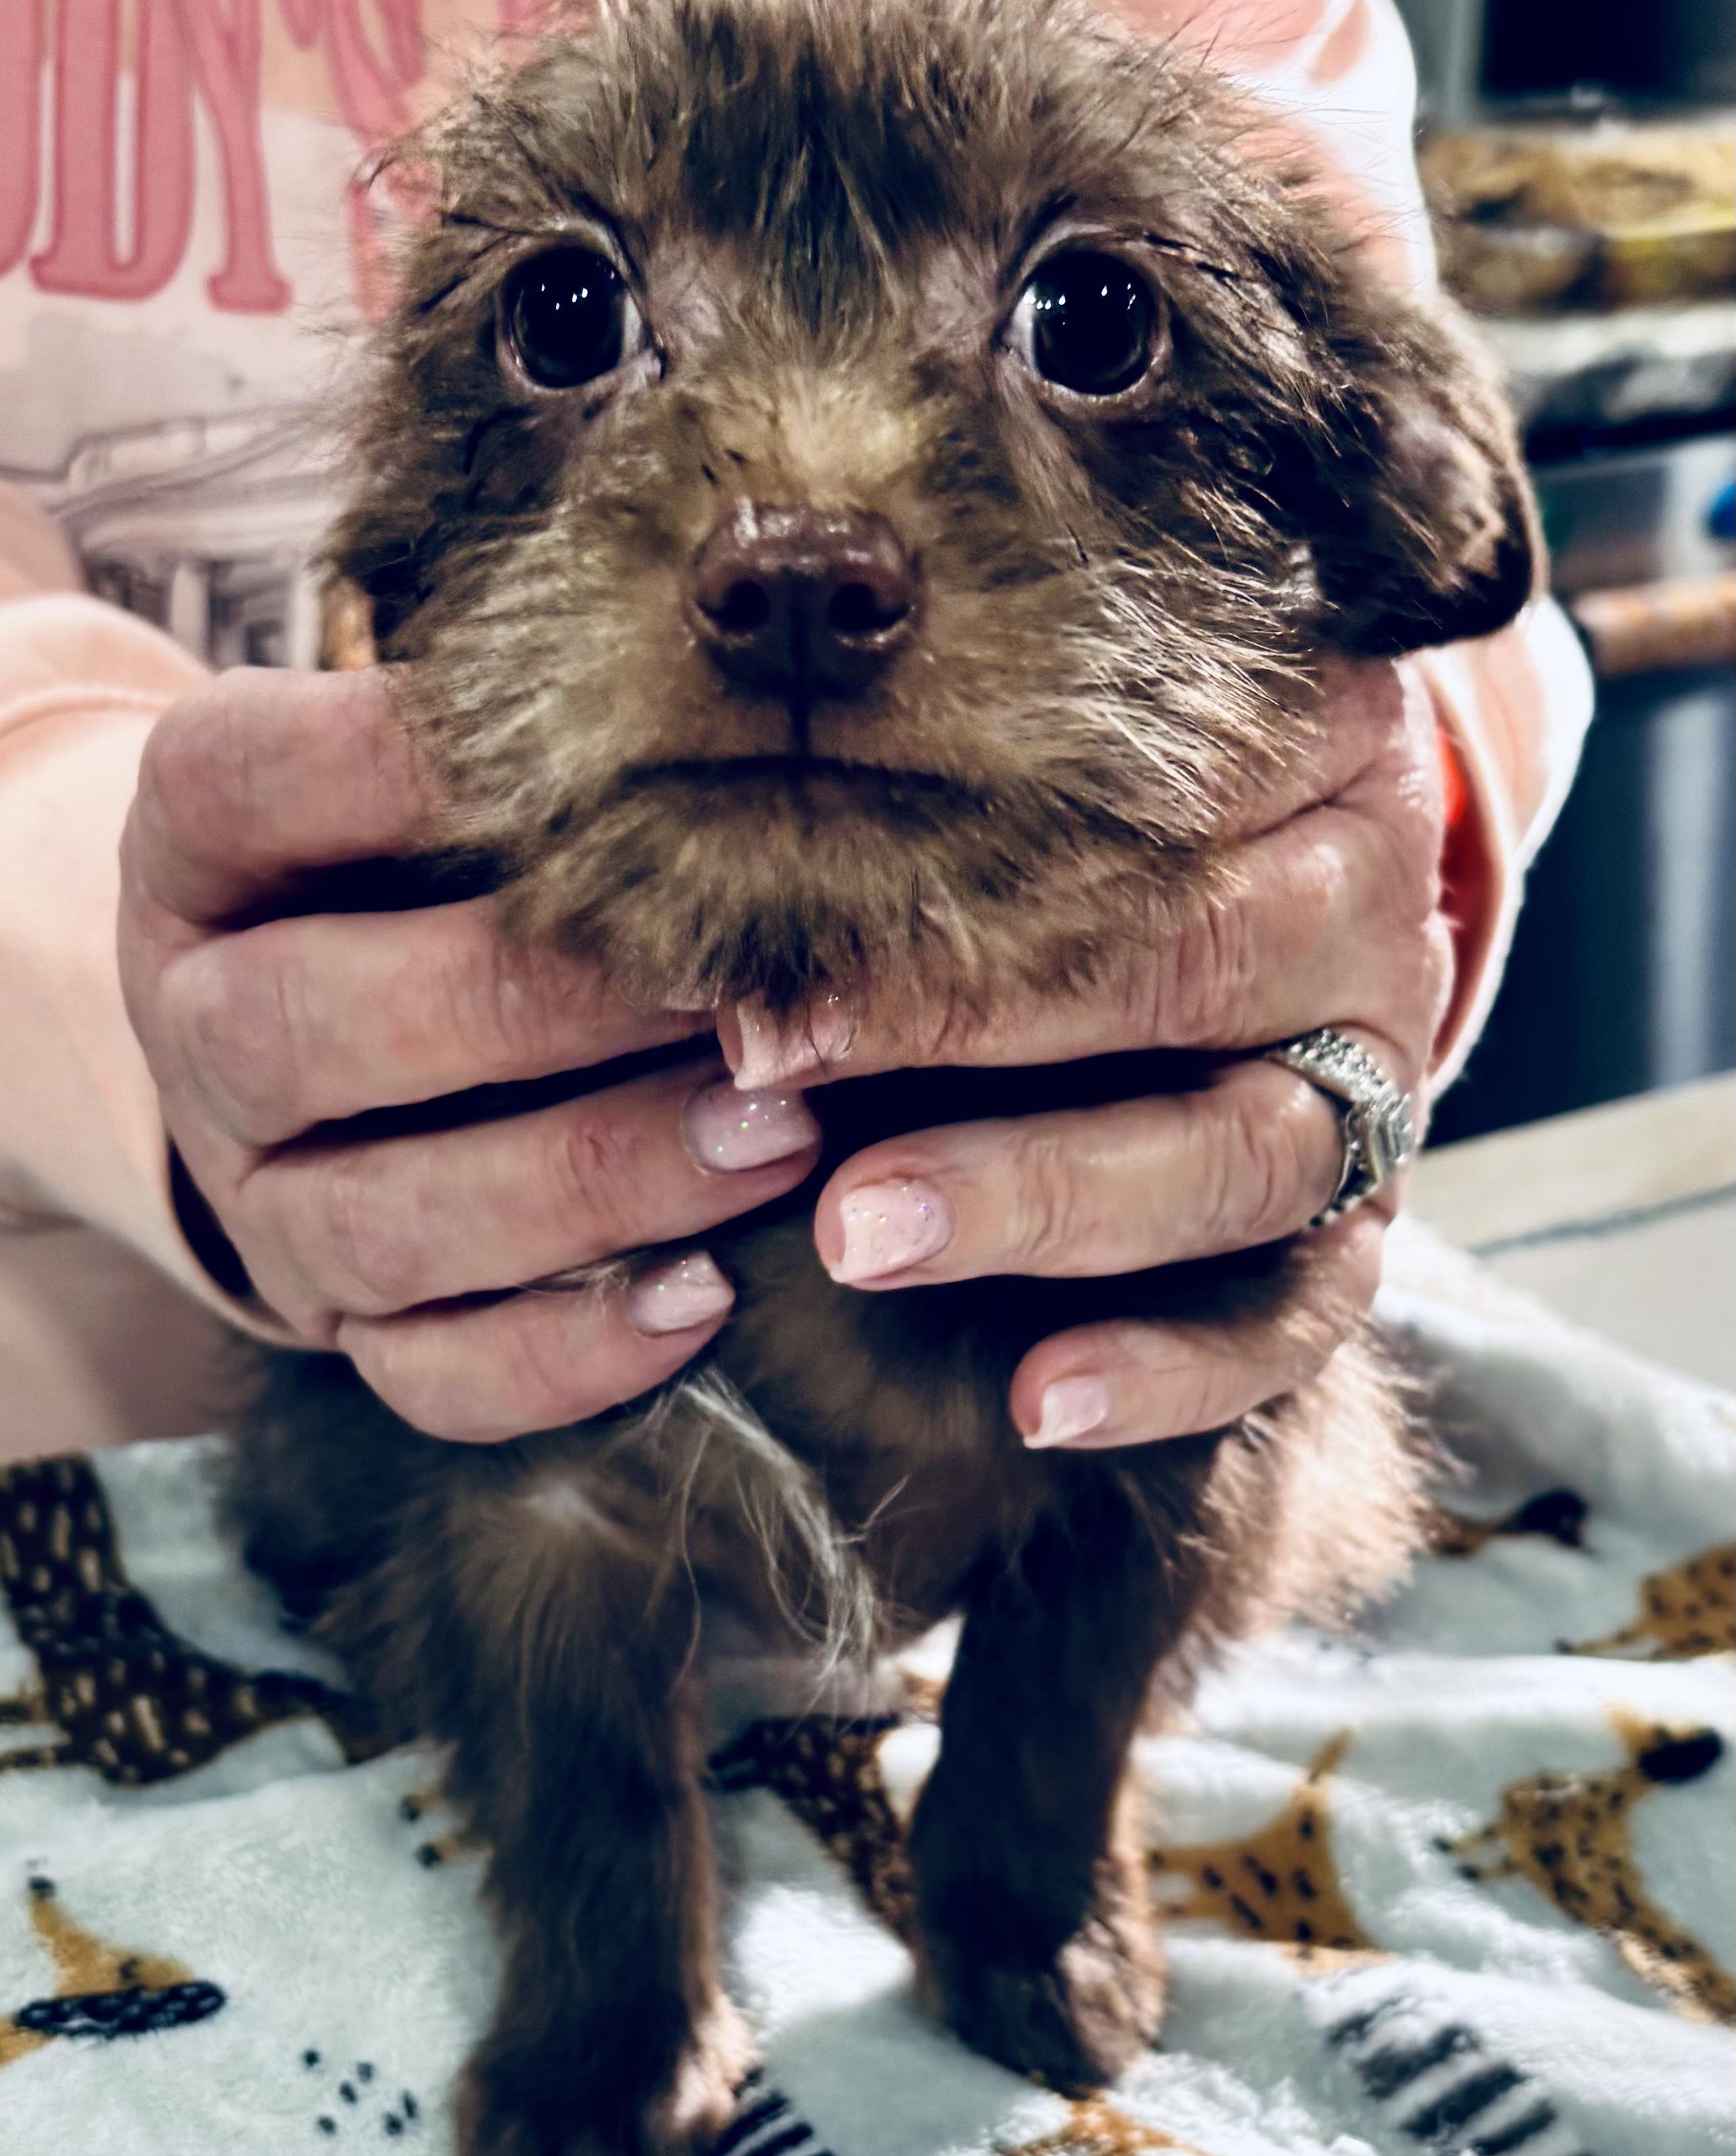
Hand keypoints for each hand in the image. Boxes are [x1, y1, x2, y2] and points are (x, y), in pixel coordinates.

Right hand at [118, 668, 823, 1440]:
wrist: (310, 1016)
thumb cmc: (412, 856)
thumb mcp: (411, 766)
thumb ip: (505, 744)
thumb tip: (713, 710)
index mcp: (196, 852)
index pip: (245, 783)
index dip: (399, 765)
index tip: (591, 748)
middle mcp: (201, 1029)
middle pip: (310, 1027)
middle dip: (532, 1006)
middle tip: (725, 982)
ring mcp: (262, 1197)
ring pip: (386, 1222)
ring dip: (589, 1181)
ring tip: (771, 1134)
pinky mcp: (343, 1321)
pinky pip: (434, 1374)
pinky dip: (573, 1351)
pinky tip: (710, 1295)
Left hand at [717, 659, 1453, 1450]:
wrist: (1278, 894)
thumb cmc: (1110, 812)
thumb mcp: (1059, 757)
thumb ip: (952, 775)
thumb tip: (729, 824)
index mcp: (1307, 752)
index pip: (1137, 802)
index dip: (946, 871)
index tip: (766, 930)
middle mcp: (1362, 919)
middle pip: (1189, 969)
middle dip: (968, 1028)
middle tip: (769, 1070)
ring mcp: (1377, 1086)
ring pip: (1240, 1153)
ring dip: (1044, 1199)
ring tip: (861, 1239)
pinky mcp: (1361, 1229)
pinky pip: (1299, 1318)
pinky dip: (1175, 1369)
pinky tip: (1040, 1403)